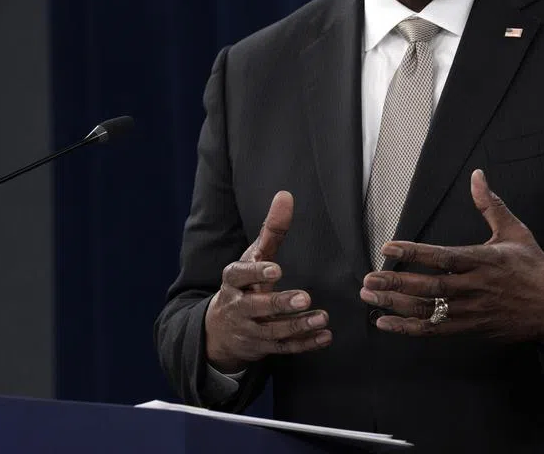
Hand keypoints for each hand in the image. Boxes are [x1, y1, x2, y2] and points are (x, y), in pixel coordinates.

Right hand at [204, 191, 331, 372]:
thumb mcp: (253, 255)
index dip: (256, 273)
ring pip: (272, 331)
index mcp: (233, 281)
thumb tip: (285, 195)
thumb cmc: (244, 283)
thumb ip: (271, 229)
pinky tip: (324, 337)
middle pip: (257, 306)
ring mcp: (249, 329)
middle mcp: (238, 306)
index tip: (276, 270)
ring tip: (322, 318)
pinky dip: (304, 344)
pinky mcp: (262, 347)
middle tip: (304, 298)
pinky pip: (283, 348)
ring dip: (298, 325)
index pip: (240, 275)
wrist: (219, 329)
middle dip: (279, 303)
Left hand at [359, 170, 543, 345]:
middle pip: (430, 287)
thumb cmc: (534, 267)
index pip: (443, 256)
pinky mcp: (471, 328)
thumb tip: (477, 176)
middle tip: (369, 279)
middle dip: (397, 283)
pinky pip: (435, 331)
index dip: (414, 252)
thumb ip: (490, 205)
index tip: (388, 246)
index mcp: (484, 261)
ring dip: (397, 305)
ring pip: (429, 310)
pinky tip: (386, 322)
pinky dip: (409, 328)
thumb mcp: (515, 231)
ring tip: (370, 297)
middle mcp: (475, 287)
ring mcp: (472, 311)